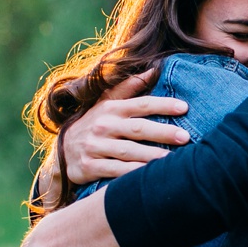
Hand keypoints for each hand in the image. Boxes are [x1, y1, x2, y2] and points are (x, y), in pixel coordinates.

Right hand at [60, 66, 191, 183]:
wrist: (62, 151)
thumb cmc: (94, 124)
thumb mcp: (107, 103)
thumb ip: (129, 88)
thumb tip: (154, 70)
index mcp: (111, 109)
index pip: (141, 104)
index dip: (163, 105)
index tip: (184, 107)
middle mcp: (103, 126)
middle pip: (138, 128)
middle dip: (163, 132)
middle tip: (185, 137)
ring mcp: (94, 146)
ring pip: (128, 151)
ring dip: (151, 155)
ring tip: (172, 160)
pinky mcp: (89, 166)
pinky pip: (114, 171)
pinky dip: (131, 173)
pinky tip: (148, 176)